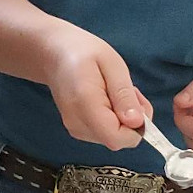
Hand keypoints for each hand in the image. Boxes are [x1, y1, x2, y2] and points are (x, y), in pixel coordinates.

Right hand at [44, 22, 152, 150]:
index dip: (136, 127)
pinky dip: (114, 119)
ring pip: (113, 138)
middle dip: (132, 120)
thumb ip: (123, 95)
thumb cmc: (84, 52)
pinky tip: (108, 99)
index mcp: (85, 105)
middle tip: (128, 89)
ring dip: (124, 118)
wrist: (55, 54)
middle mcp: (77, 123)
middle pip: (117, 140)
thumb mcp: (112, 64)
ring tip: (115, 91)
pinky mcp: (77, 129)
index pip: (116, 138)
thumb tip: (137, 123)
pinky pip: (105, 133)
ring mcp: (75, 129)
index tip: (136, 100)